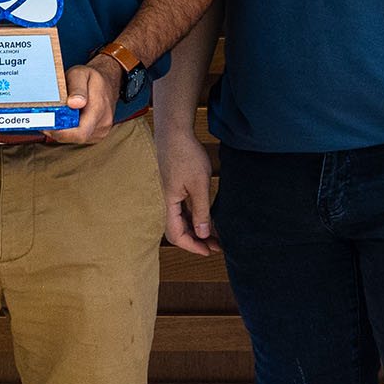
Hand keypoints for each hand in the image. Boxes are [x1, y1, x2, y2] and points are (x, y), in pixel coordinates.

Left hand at [44, 62, 116, 144]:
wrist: (109, 82)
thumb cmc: (92, 77)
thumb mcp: (80, 74)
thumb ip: (77, 88)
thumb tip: (74, 103)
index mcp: (99, 109)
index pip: (80, 133)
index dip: (60, 133)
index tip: (46, 125)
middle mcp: (103, 124)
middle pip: (75, 137)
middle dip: (58, 131)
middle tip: (45, 119)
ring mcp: (102, 131)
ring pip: (76, 139)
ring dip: (64, 131)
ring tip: (56, 117)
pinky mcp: (98, 134)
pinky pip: (80, 137)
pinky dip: (70, 130)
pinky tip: (67, 119)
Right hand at [156, 126, 217, 254]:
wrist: (175, 132)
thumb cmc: (186, 155)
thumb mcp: (199, 185)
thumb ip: (201, 211)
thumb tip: (203, 234)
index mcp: (169, 203)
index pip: (176, 235)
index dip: (192, 246)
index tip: (209, 250)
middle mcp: (167, 201)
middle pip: (177, 230)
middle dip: (196, 241)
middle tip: (215, 245)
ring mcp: (170, 194)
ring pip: (180, 220)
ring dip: (195, 229)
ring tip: (214, 234)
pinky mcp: (174, 186)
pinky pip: (182, 209)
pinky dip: (193, 217)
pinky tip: (205, 217)